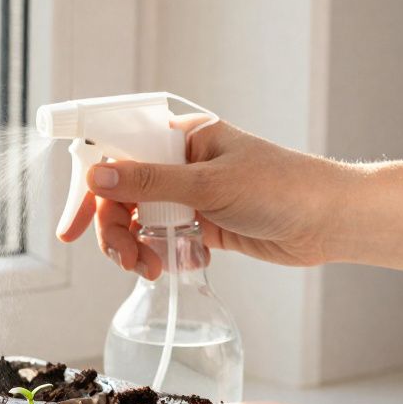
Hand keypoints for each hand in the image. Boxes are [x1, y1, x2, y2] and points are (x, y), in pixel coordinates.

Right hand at [58, 116, 355, 279]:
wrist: (330, 222)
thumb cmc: (283, 188)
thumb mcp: (210, 185)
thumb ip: (150, 183)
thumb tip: (97, 178)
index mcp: (181, 135)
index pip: (117, 152)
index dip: (89, 187)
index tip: (71, 225)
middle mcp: (179, 163)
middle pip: (121, 196)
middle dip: (115, 230)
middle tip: (123, 258)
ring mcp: (189, 195)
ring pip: (138, 222)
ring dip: (135, 248)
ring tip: (151, 268)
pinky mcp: (200, 225)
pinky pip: (161, 241)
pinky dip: (161, 256)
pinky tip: (180, 264)